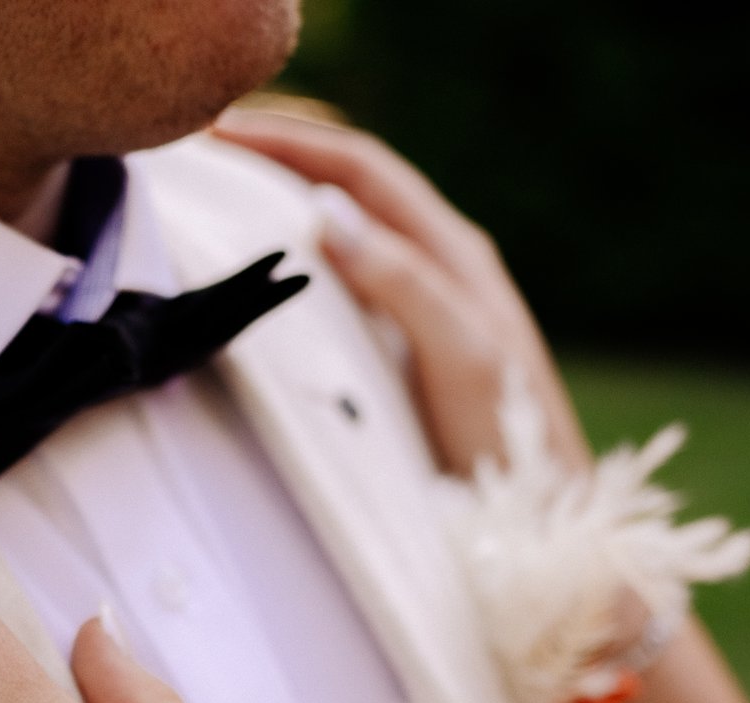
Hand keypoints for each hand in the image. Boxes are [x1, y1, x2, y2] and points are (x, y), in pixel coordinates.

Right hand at [215, 106, 590, 479]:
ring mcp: (426, 308)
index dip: (293, 142)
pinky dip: (301, 262)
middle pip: (353, 188)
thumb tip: (325, 211)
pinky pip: (347, 284)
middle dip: (282, 159)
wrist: (542, 522)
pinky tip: (268, 277)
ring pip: (349, 233)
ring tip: (222, 199)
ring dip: (288, 206)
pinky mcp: (410, 350)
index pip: (363, 169)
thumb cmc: (511, 445)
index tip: (221, 133)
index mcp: (455, 255)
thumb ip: (404, 282)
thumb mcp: (461, 355)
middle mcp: (441, 268)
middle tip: (207, 153)